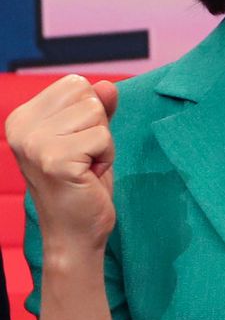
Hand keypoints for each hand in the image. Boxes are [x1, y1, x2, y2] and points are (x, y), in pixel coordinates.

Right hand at [5, 75, 118, 251]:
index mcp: (23, 118)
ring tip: (86, 168)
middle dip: (97, 127)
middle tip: (84, 159)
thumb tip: (107, 85)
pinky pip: (103, 137)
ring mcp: (34, 144)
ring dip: (102, 144)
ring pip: (96, 114)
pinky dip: (106, 158)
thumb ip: (97, 109)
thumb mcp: (89, 138)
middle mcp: (21, 127)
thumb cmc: (83, 186)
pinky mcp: (55, 160)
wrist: (75, 235)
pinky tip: (89, 177)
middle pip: (86, 94)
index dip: (89, 114)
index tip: (78, 146)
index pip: (75, 84)